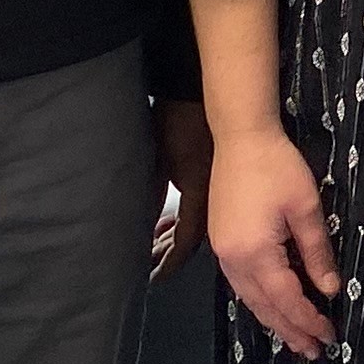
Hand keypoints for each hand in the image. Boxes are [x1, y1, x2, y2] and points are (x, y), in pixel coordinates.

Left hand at [150, 98, 212, 278]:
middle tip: (151, 263)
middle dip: (170, 253)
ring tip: (157, 245)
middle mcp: (212, 196)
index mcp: (200, 195)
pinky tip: (169, 221)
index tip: (153, 276)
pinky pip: (197, 209)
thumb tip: (149, 228)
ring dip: (175, 237)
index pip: (186, 244)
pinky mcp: (211, 176)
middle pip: (192, 238)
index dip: (169, 263)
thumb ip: (155, 197)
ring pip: (195, 224)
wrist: (196, 88)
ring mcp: (214, 187)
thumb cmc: (178, 118)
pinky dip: (181, 220)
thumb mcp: (159, 161)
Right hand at [208, 127, 338, 359]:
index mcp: (255, 254)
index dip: (309, 320)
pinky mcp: (221, 241)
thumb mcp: (307, 208)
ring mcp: (223, 252)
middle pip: (264, 307)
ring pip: (249, 299)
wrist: (241, 137)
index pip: (286, 300)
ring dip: (273, 319)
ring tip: (295, 337)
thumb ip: (317, 252)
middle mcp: (233, 260)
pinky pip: (241, 283)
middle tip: (313, 351)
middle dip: (290, 331)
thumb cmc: (277, 167)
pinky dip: (260, 300)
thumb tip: (329, 289)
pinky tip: (273, 305)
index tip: (330, 336)